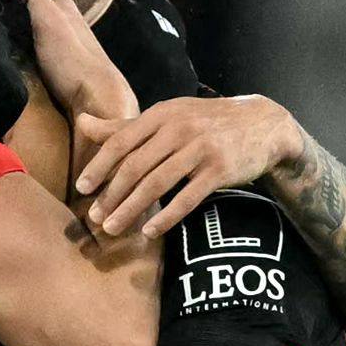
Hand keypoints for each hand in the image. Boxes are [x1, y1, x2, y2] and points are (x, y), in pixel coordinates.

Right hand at [1, 0, 139, 132]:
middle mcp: (65, 21)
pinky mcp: (57, 66)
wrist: (95, 99)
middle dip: (8, 11)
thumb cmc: (72, 58)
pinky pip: (31, 51)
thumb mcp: (47, 18)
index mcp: (63, 5)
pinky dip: (18, 50)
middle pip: (29, 10)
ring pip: (29, 31)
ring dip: (12, 33)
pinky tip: (5, 57)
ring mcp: (61, 44)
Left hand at [76, 93, 304, 238]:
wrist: (264, 125)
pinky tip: (149, 231)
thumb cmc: (205, 123)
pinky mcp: (220, 170)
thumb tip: (82, 123)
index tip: (82, 189)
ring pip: (157, 184)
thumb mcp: (166, 117)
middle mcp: (179, 128)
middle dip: (111, 195)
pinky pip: (187, 198)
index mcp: (162, 114)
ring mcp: (201, 149)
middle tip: (94, 218)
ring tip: (112, 229)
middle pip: (135, 166)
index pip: (121, 141)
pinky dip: (166, 216)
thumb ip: (124, 126)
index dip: (99, 166)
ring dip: (131, 209)